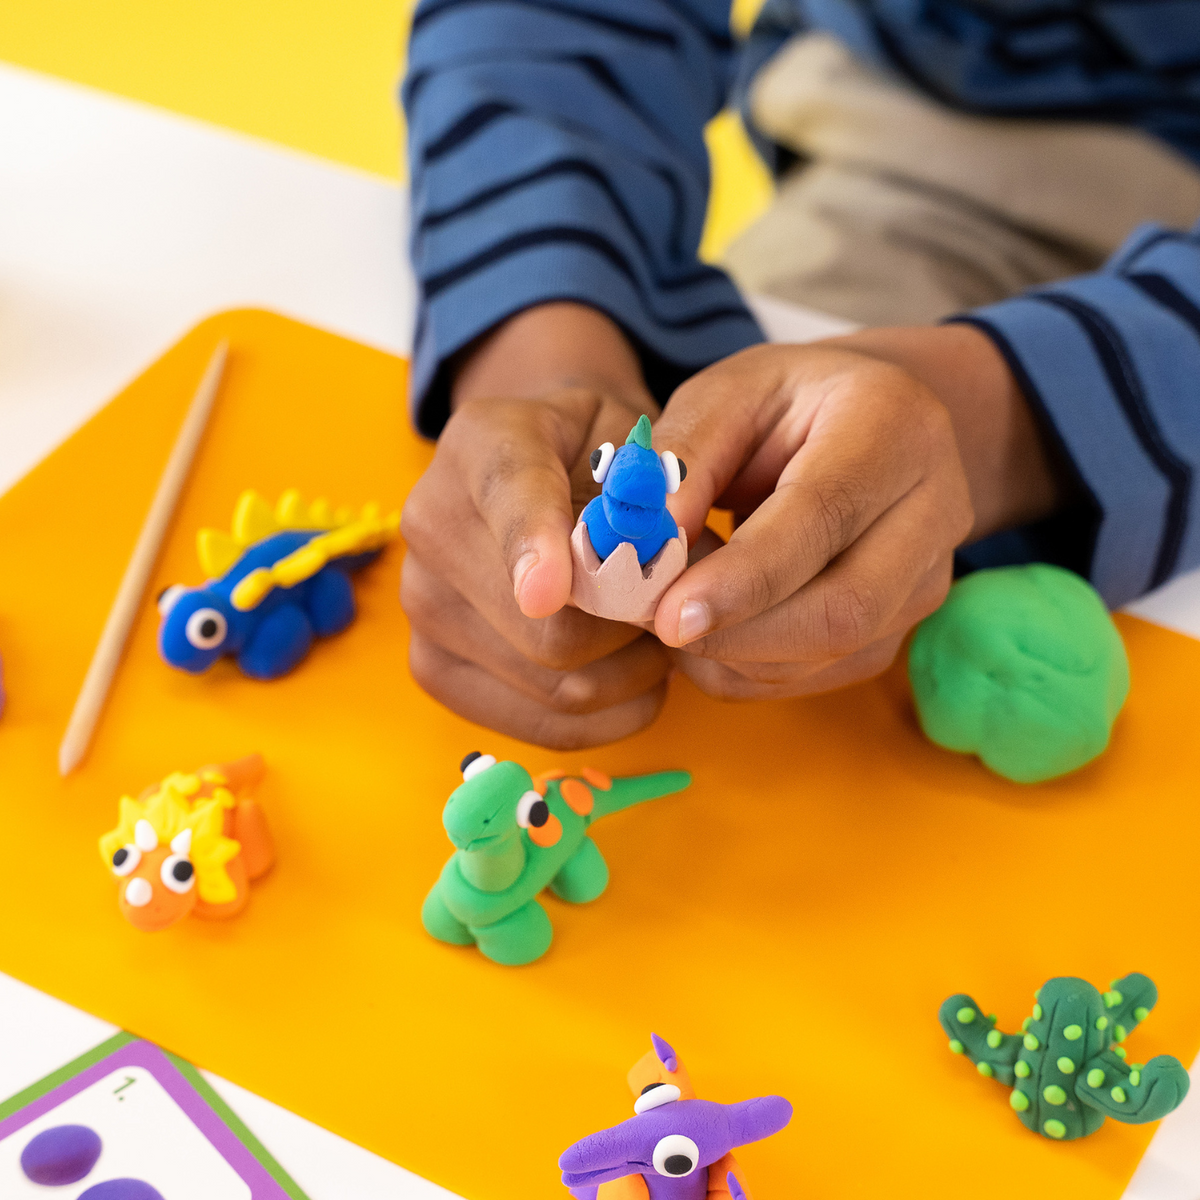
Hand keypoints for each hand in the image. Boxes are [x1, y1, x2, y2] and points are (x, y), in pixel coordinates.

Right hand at [401, 304, 671, 746]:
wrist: (539, 469)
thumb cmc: (600, 456)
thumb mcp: (634, 445)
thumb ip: (649, 495)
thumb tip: (670, 564)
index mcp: (482, 444)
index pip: (509, 497)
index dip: (530, 547)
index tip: (548, 592)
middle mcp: (431, 524)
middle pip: (549, 628)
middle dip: (636, 633)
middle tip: (678, 612)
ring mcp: (423, 604)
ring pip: (555, 683)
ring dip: (632, 675)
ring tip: (653, 635)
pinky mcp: (434, 667)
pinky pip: (539, 724)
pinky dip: (607, 717)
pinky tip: (632, 680)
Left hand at [650, 325, 1064, 699]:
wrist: (874, 424)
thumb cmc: (789, 402)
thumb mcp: (727, 393)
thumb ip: (684, 458)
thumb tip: (644, 543)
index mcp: (894, 425)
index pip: (822, 518)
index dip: (743, 578)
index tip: (667, 613)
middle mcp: (933, 507)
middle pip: (843, 608)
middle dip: (734, 634)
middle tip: (650, 620)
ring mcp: (927, 577)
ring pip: (831, 654)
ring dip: (732, 651)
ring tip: (672, 605)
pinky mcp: (903, 627)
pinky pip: (819, 675)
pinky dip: (746, 667)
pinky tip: (708, 627)